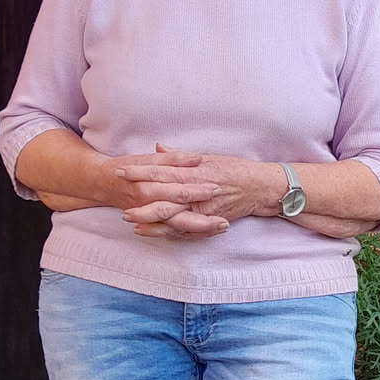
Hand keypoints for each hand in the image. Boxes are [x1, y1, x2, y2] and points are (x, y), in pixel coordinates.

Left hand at [115, 144, 286, 232]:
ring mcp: (202, 209)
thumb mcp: (207, 157)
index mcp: (194, 172)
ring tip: (127, 217)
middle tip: (117, 197)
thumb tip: (157, 147)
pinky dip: (163, 231)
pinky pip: (182, 230)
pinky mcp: (207, 222)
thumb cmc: (235, 170)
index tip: (121, 170)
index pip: (162, 171)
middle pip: (162, 195)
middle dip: (138, 197)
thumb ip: (180, 156)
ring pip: (170, 215)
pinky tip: (145, 231)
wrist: (261, 187)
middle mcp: (196, 191)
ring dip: (147, 217)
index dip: (140, 171)